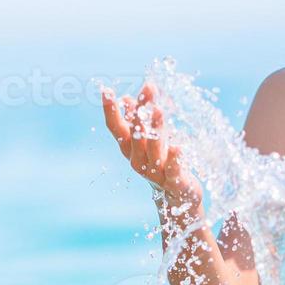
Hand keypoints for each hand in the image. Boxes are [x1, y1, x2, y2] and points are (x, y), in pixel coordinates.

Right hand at [100, 81, 201, 204]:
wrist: (175, 195)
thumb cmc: (160, 161)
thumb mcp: (147, 139)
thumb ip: (137, 121)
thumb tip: (126, 98)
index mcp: (129, 149)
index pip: (116, 128)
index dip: (110, 110)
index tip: (106, 91)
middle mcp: (137, 160)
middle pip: (136, 134)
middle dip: (141, 111)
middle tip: (146, 90)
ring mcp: (154, 172)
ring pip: (153, 148)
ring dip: (155, 128)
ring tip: (158, 110)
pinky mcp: (173, 181)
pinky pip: (173, 169)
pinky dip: (175, 159)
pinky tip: (178, 147)